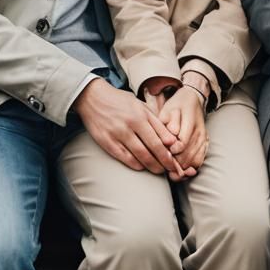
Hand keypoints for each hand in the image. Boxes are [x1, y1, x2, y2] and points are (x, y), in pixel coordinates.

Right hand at [72, 78, 188, 180]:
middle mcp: (131, 124)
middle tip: (172, 170)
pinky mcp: (107, 142)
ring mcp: (118, 134)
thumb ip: (155, 121)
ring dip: (152, 165)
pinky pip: (125, 158)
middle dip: (165, 162)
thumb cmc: (120, 101)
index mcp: (141, 114)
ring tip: (159, 171)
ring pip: (140, 155)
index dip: (171, 151)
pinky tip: (142, 167)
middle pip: (153, 148)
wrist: (92, 98)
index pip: (161, 137)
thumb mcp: (140, 106)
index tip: (177, 160)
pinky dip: (135, 164)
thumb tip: (171, 140)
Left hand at [159, 85, 207, 171]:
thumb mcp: (168, 109)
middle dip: (176, 164)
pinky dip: (191, 168)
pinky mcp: (205, 143)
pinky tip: (182, 171)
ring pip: (194, 160)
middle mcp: (199, 131)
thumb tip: (171, 138)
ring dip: (183, 168)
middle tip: (165, 167)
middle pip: (188, 155)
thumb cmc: (177, 105)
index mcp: (190, 120)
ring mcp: (204, 138)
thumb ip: (168, 122)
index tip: (164, 153)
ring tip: (172, 172)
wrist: (193, 100)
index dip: (171, 152)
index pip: (182, 143)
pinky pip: (200, 160)